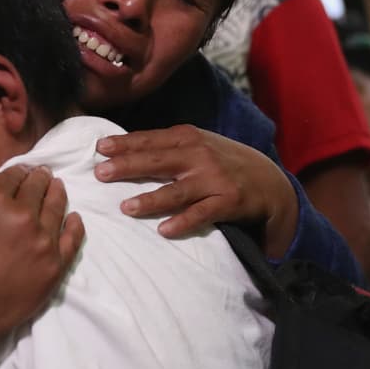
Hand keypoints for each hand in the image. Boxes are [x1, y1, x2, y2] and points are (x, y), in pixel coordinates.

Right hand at [0, 164, 84, 368]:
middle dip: (40, 178)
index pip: (15, 175)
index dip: (19, 171)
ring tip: (58, 188)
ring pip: (58, 208)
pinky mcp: (55, 267)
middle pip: (39, 187)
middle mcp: (23, 216)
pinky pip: (73, 239)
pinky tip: (74, 218)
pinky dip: (75, 225)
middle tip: (43, 175)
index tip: (23, 172)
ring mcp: (43, 242)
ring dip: (58, 194)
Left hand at [94, 125, 297, 257]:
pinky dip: (183, 222)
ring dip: (150, 199)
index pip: (150, 140)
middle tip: (101, 174)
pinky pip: (202, 214)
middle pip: (157, 162)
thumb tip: (127, 150)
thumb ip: (170, 147)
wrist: (270, 181)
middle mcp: (200, 156)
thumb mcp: (200, 145)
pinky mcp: (228, 202)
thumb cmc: (225, 162)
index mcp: (189, 138)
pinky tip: (164, 231)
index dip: (125, 144)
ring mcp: (214, 179)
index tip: (99, 148)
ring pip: (176, 190)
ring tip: (126, 207)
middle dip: (128, 166)